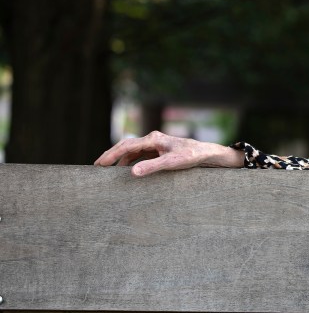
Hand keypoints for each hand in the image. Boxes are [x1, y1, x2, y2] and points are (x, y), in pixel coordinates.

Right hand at [94, 130, 243, 176]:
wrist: (206, 153)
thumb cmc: (191, 156)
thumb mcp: (172, 163)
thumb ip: (152, 167)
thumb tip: (133, 172)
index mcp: (153, 139)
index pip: (126, 146)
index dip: (111, 155)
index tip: (99, 164)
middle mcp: (152, 140)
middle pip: (126, 147)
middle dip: (112, 156)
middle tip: (98, 167)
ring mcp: (156, 145)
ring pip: (133, 151)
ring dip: (121, 160)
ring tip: (109, 171)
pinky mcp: (159, 151)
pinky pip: (141, 155)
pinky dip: (131, 162)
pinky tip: (128, 170)